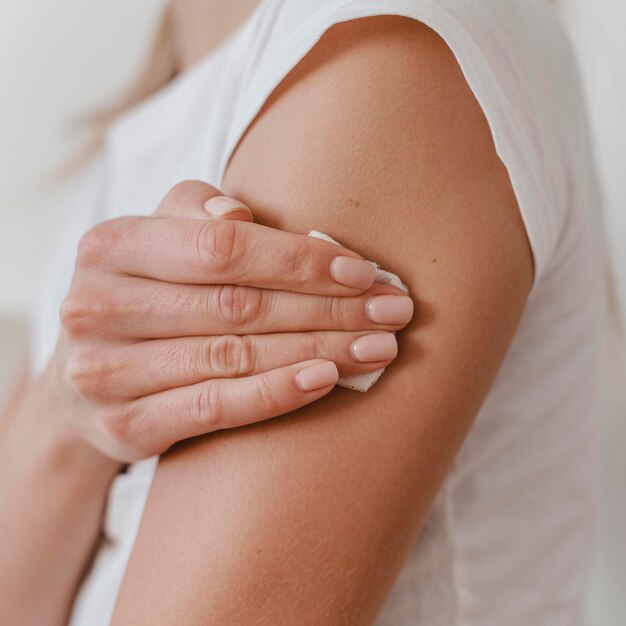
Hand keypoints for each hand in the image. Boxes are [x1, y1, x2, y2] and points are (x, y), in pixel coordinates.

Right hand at [48, 181, 412, 461]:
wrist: (90, 377)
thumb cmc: (148, 294)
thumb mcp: (161, 242)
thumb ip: (194, 213)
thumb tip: (239, 216)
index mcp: (110, 246)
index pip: (221, 249)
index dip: (299, 260)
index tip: (364, 272)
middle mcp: (96, 306)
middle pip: (237, 305)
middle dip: (328, 308)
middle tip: (393, 310)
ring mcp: (105, 372)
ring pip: (234, 356)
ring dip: (319, 350)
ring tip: (380, 347)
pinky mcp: (123, 426)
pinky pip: (214, 408)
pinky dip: (276, 393)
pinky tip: (328, 379)